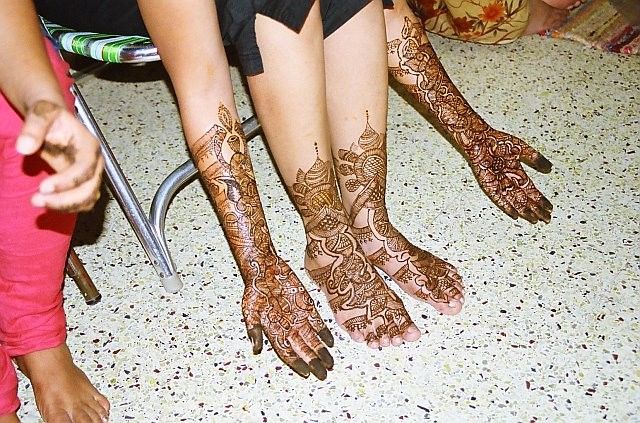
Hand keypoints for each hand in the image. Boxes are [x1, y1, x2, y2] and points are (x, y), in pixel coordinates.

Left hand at [16, 100, 102, 211]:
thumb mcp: (42, 112)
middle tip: (37, 200)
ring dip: (64, 206)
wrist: (53, 121)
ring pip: (87, 199)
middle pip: (89, 189)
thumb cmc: (51, 116)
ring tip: (37, 202)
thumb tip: (24, 147)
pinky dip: (65, 207)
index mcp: (89, 145)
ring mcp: (90, 175)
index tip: (43, 187)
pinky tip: (46, 203)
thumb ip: (34, 127)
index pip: (85, 168)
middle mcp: (94, 163)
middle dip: (65, 199)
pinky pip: (80, 202)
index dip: (67, 181)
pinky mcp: (81, 184)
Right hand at [242, 255, 333, 379]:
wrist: (264, 269)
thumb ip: (254, 329)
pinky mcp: (306, 305)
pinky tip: (331, 342)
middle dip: (313, 362)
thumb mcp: (250, 310)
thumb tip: (255, 349)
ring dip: (321, 351)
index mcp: (274, 331)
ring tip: (330, 363)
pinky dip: (324, 332)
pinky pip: (317, 322)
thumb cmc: (254, 289)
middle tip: (323, 374)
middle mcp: (288, 327)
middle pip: (303, 349)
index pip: (287, 353)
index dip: (297, 363)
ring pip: (312, 339)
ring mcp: (298, 317)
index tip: (306, 373)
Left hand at [467, 129, 552, 223]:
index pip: (531, 190)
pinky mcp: (488, 184)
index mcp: (517, 171)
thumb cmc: (498, 141)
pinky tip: (514, 214)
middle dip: (536, 208)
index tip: (549, 208)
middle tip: (546, 219)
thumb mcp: (522, 148)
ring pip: (514, 200)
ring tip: (534, 219)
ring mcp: (498, 183)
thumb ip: (536, 158)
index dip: (541, 199)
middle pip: (524, 198)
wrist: (481, 139)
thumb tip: (550, 169)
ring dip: (524, 210)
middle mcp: (509, 180)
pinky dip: (506, 206)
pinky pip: (498, 198)